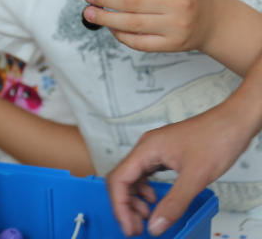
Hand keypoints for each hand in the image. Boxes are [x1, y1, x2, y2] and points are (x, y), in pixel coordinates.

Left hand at [83, 0, 213, 53]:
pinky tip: (111, 27)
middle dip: (104, 0)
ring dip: (106, 18)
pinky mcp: (174, 45)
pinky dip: (121, 36)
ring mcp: (177, 26)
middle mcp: (179, 3)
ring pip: (133, 23)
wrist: (216, 20)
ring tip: (90, 13)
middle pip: (132, 2)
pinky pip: (141, 42)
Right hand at [105, 97, 257, 234]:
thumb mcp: (194, 178)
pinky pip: (146, 174)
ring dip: (135, 199)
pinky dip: (146, 190)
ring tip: (147, 217)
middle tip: (137, 228)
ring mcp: (154, 150)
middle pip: (122, 178)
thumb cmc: (214, 140)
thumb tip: (155, 225)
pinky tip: (155, 200)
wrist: (231, 124)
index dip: (120, 206)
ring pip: (133, 177)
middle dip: (126, 205)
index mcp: (146, 149)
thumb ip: (173, 203)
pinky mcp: (164, 154)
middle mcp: (146, 148)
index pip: (119, 179)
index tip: (129, 227)